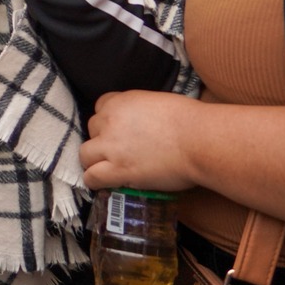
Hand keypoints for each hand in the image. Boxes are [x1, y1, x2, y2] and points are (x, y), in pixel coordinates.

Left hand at [81, 89, 202, 192]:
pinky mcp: (118, 170)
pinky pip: (92, 177)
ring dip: (95, 160)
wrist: (199, 140)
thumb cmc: (190, 121)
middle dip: (103, 139)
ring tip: (108, 168)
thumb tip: (141, 122)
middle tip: (119, 150)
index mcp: (121, 101)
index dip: (109, 120)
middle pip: (92, 129)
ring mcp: (111, 146)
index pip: (100, 107)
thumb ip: (140, 111)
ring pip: (85, 154)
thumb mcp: (158, 103)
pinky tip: (104, 183)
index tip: (119, 130)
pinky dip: (95, 181)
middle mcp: (110, 121)